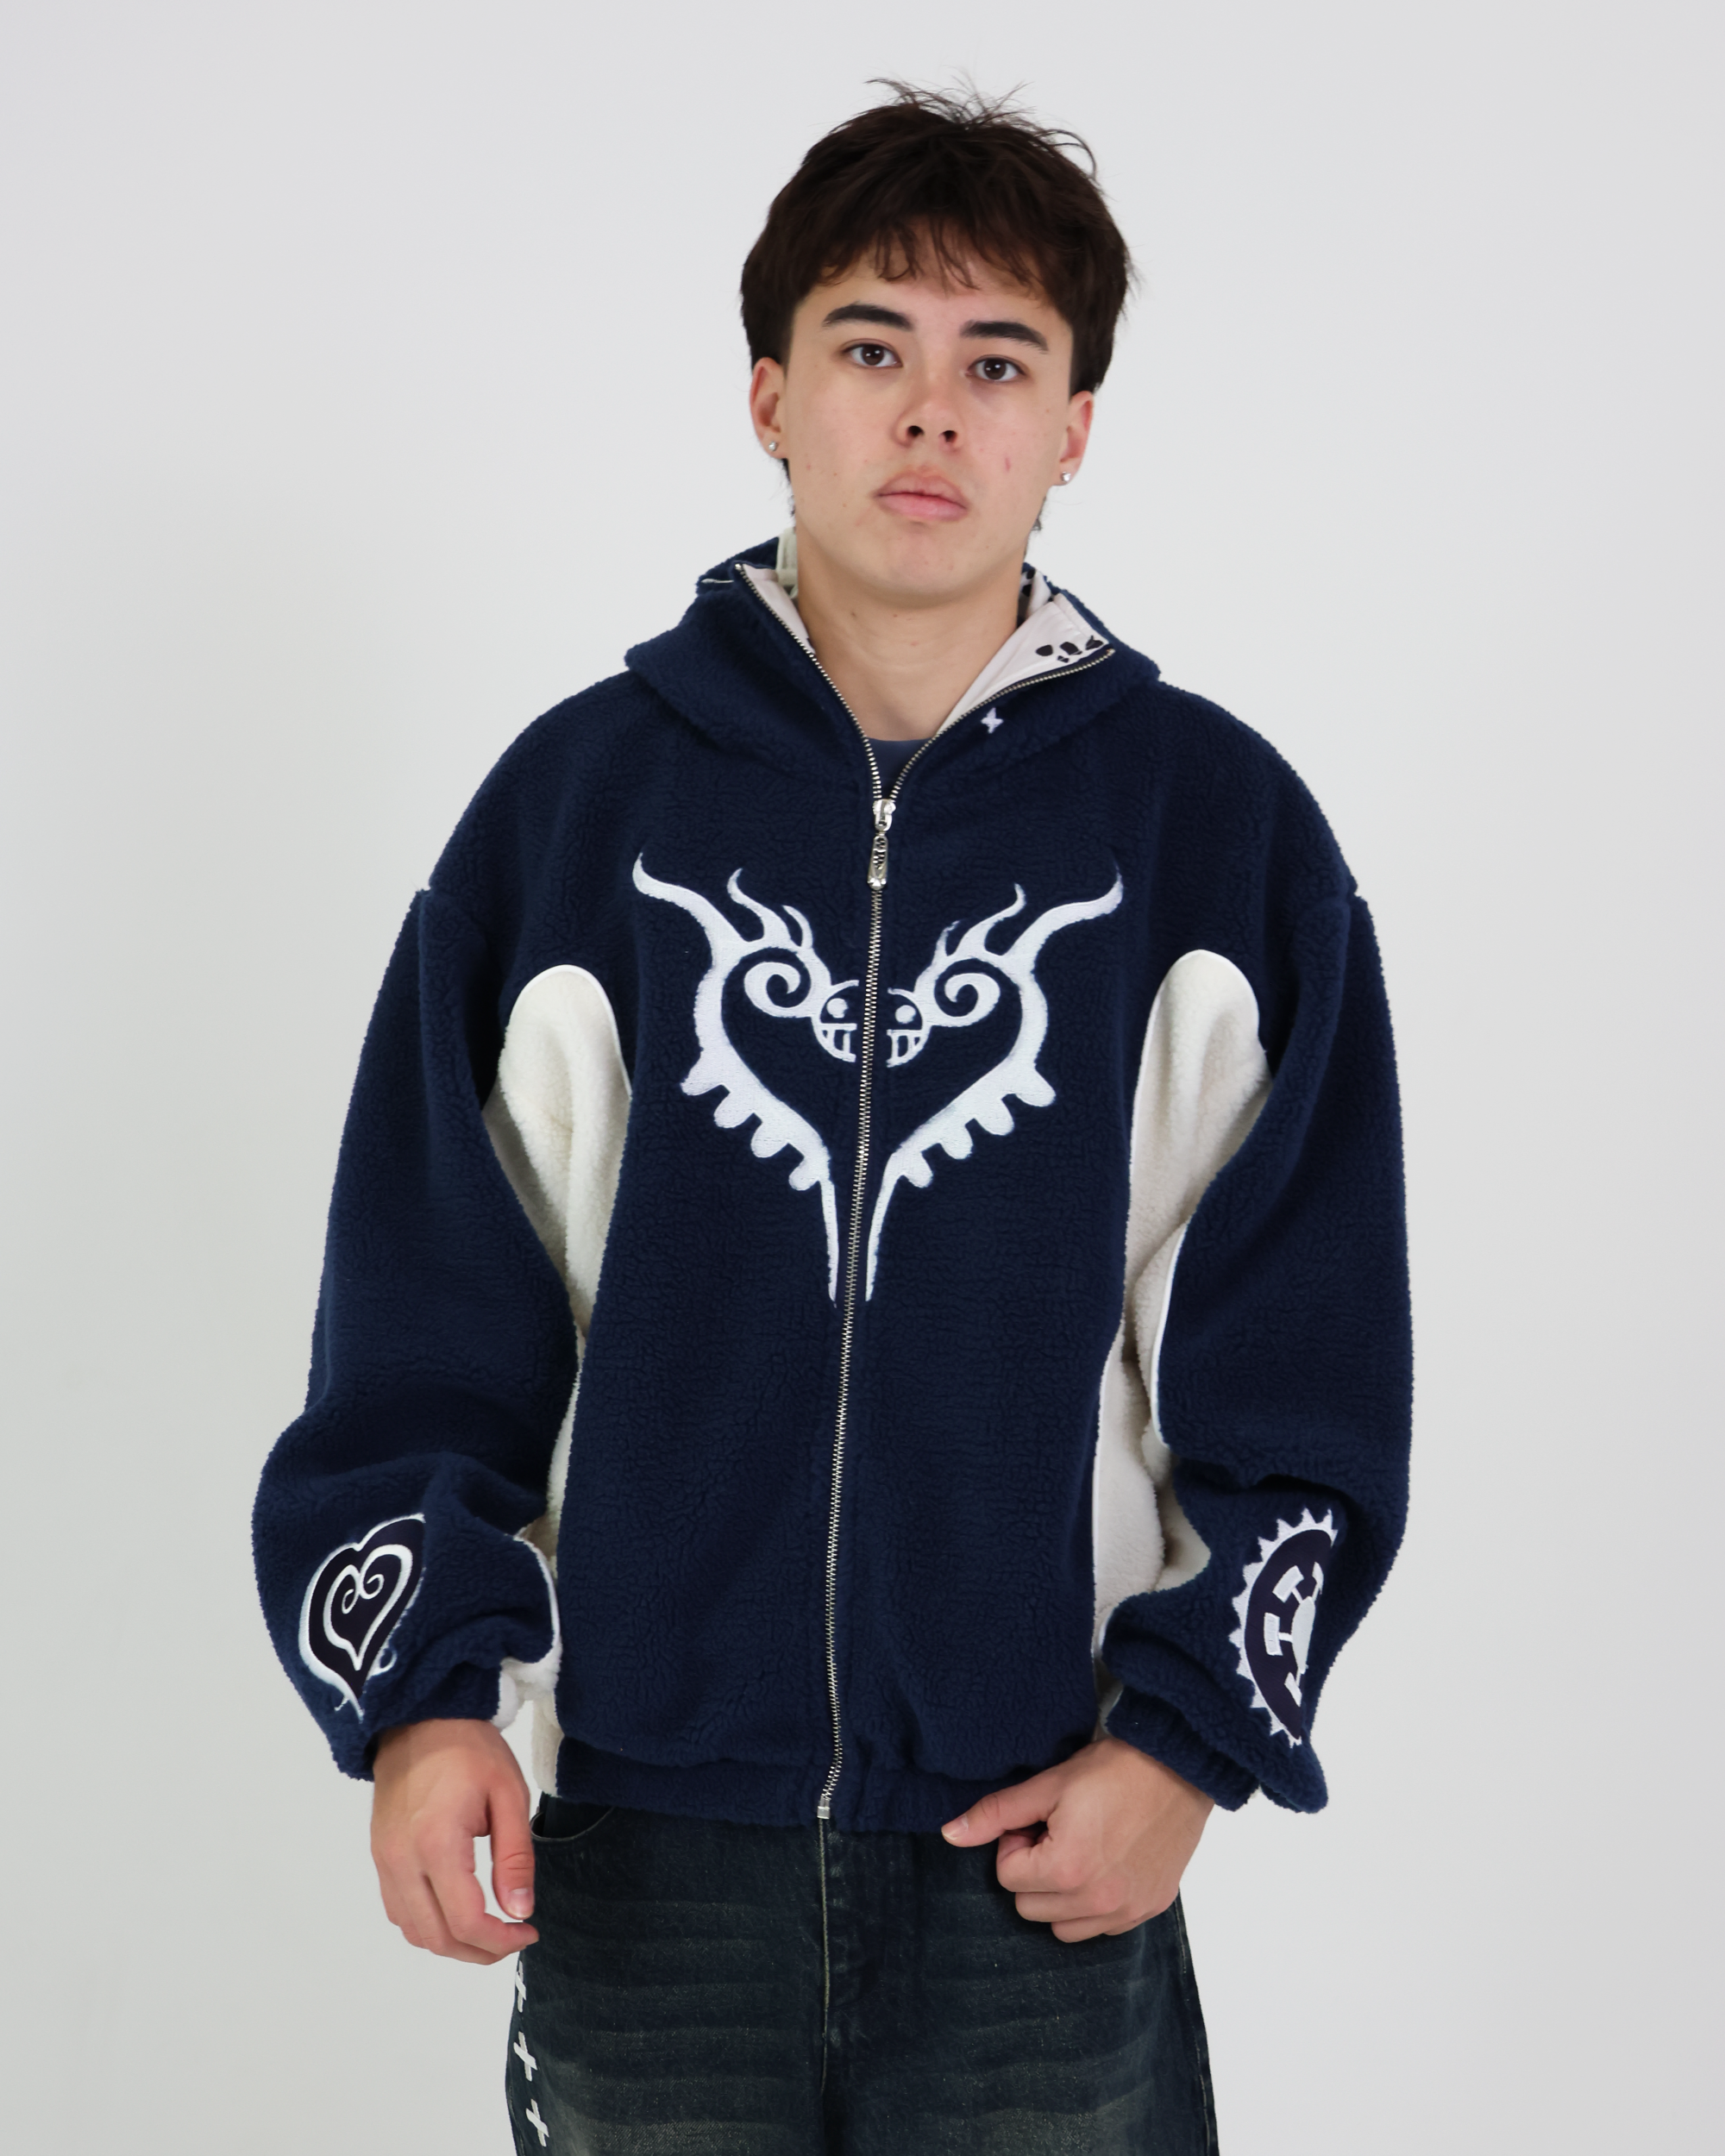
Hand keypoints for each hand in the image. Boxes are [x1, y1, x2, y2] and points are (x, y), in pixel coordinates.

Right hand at [370, 1718, 537, 1963]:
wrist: (419, 1718)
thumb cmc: (467, 1748)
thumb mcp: (508, 1795)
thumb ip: (515, 1858)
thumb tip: (520, 1910)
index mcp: (436, 1843)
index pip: (465, 1920)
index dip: (501, 1940)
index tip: (528, 1931)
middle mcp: (402, 1860)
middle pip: (437, 1937)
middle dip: (479, 1951)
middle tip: (513, 1938)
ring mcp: (385, 1861)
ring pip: (414, 1931)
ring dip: (452, 1943)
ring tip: (489, 1931)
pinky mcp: (380, 1857)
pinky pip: (399, 1911)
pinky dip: (428, 1925)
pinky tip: (456, 1912)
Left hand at [940, 1735, 1212, 1941]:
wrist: (1180, 1766)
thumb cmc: (1113, 1770)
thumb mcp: (1047, 1784)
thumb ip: (996, 1814)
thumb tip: (950, 1835)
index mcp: (1066, 1871)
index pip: (1007, 1877)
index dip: (1016, 1842)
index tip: (1039, 1818)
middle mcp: (1097, 1903)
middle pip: (1029, 1907)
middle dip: (1034, 1871)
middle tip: (1058, 1831)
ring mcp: (1126, 1911)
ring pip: (1063, 1927)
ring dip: (1060, 1894)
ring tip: (1081, 1848)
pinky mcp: (1150, 1909)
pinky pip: (1103, 1928)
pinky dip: (1094, 1904)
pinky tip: (1106, 1863)